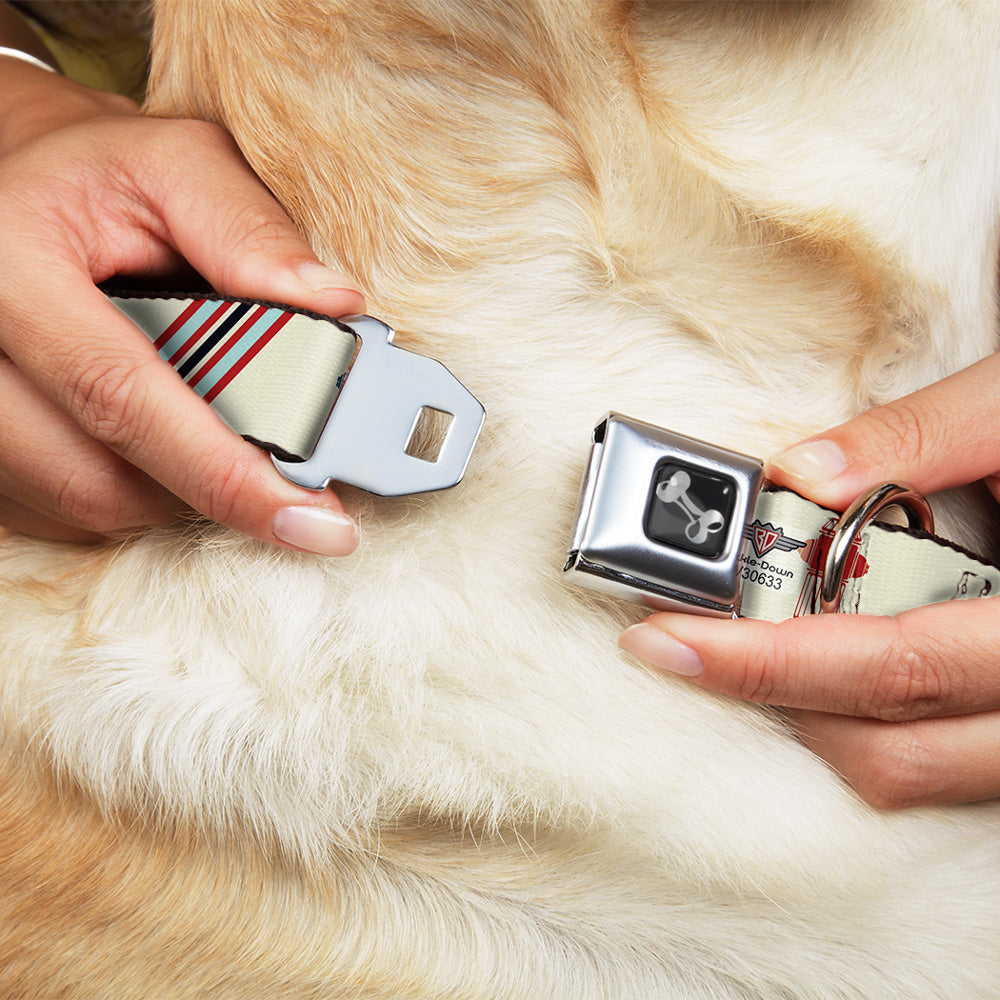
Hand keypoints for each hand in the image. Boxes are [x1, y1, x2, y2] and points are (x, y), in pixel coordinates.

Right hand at [0, 59, 363, 552]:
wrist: (18, 186)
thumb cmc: (101, 176)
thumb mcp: (175, 165)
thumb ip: (249, 229)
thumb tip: (334, 305)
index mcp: (10, 265)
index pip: (121, 396)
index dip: (224, 473)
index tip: (314, 520)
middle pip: (97, 477)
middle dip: (211, 491)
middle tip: (293, 488)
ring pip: (82, 503)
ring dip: (173, 492)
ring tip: (222, 439)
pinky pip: (60, 510)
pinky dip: (133, 492)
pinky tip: (166, 444)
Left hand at [620, 352, 999, 807]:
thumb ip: (922, 436)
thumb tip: (800, 472)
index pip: (894, 666)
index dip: (767, 662)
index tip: (666, 636)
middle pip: (892, 747)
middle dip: (767, 697)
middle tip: (677, 641)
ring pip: (914, 771)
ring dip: (813, 718)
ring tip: (741, 648)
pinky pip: (940, 761)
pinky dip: (865, 721)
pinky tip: (821, 660)